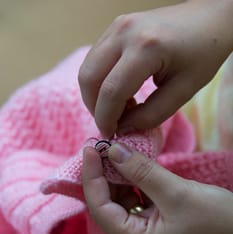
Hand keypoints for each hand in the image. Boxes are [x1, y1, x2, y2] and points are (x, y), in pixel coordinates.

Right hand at [78, 0, 232, 137]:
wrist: (210, 18)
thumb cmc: (204, 54)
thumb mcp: (183, 91)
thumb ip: (150, 115)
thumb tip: (122, 127)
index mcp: (146, 48)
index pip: (111, 92)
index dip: (106, 119)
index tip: (111, 135)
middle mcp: (125, 32)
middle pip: (89, 78)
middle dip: (95, 108)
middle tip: (111, 124)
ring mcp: (117, 26)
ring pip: (87, 68)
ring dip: (96, 95)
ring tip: (118, 108)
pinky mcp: (116, 26)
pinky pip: (95, 59)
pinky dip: (100, 81)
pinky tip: (119, 91)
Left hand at [82, 143, 232, 233]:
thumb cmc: (217, 220)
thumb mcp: (177, 193)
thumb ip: (141, 172)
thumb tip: (112, 151)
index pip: (100, 209)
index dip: (91, 178)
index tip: (89, 149)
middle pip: (107, 206)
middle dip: (103, 176)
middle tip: (100, 147)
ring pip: (121, 202)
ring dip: (118, 178)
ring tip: (115, 152)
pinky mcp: (158, 224)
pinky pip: (137, 201)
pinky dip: (133, 183)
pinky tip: (133, 165)